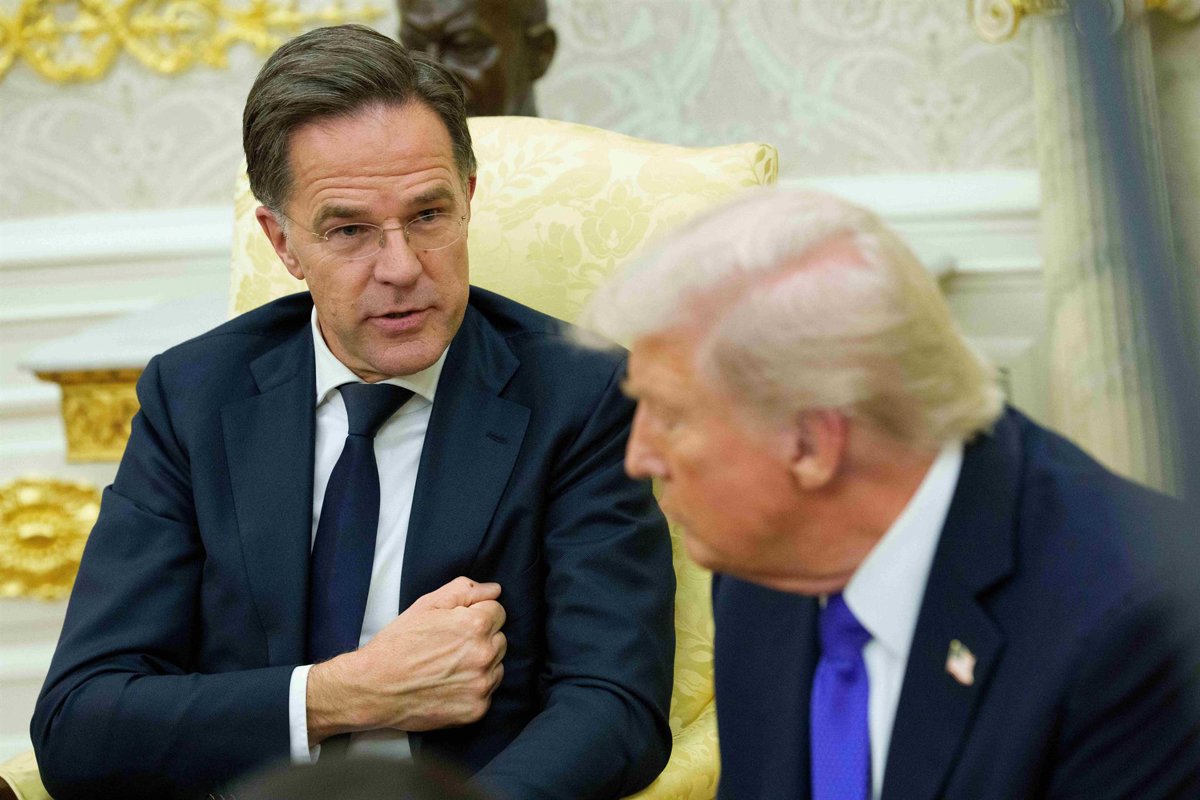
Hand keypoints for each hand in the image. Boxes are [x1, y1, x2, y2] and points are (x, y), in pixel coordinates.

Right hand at [307, 577, 505, 742]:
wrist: (373, 688)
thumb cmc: (398, 644)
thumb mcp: (427, 605)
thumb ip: (465, 591)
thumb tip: (494, 590)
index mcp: (475, 626)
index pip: (498, 612)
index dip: (476, 614)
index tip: (457, 625)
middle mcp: (484, 656)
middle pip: (500, 639)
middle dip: (481, 639)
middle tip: (450, 646)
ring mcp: (481, 685)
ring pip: (496, 666)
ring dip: (480, 664)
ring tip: (448, 666)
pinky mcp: (476, 710)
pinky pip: (488, 693)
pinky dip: (473, 689)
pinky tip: (449, 685)